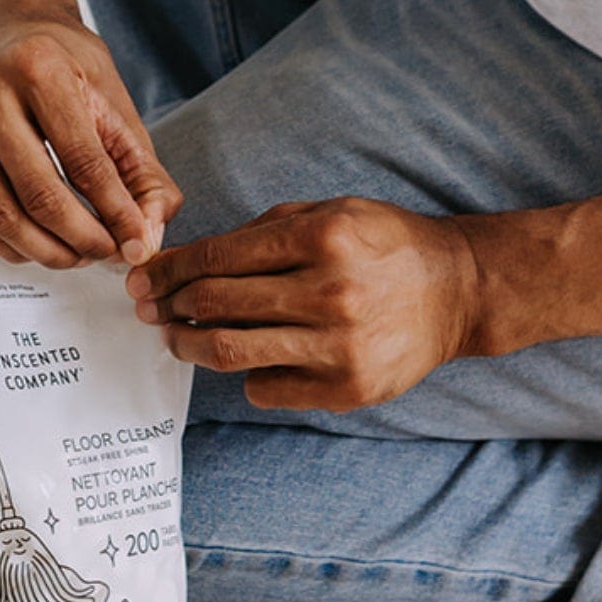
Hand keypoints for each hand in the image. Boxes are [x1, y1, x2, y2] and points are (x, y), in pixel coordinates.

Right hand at [0, 13, 182, 270]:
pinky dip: (12, 246)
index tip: (138, 244)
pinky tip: (42, 243)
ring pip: (0, 215)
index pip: (83, 160)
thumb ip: (142, 172)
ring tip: (79, 254)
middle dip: (82, 238)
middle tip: (109, 254)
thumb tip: (145, 239)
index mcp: (38, 67)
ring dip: (47, 250)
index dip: (116, 212)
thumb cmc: (65, 67)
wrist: (5, 30)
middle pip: (38, 193)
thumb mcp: (114, 103)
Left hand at [125, 198, 485, 410]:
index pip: (218, 257)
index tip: (143, 279)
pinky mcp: (349, 389)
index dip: (169, 270)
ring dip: (190, 346)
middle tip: (150, 310)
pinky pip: (268, 389)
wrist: (458, 289)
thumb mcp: (329, 212)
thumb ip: (261, 232)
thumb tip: (187, 260)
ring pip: (232, 352)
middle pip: (216, 304)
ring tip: (178, 338)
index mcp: (320, 237)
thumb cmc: (383, 244)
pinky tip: (248, 360)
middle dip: (169, 307)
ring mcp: (340, 346)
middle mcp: (329, 291)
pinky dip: (246, 376)